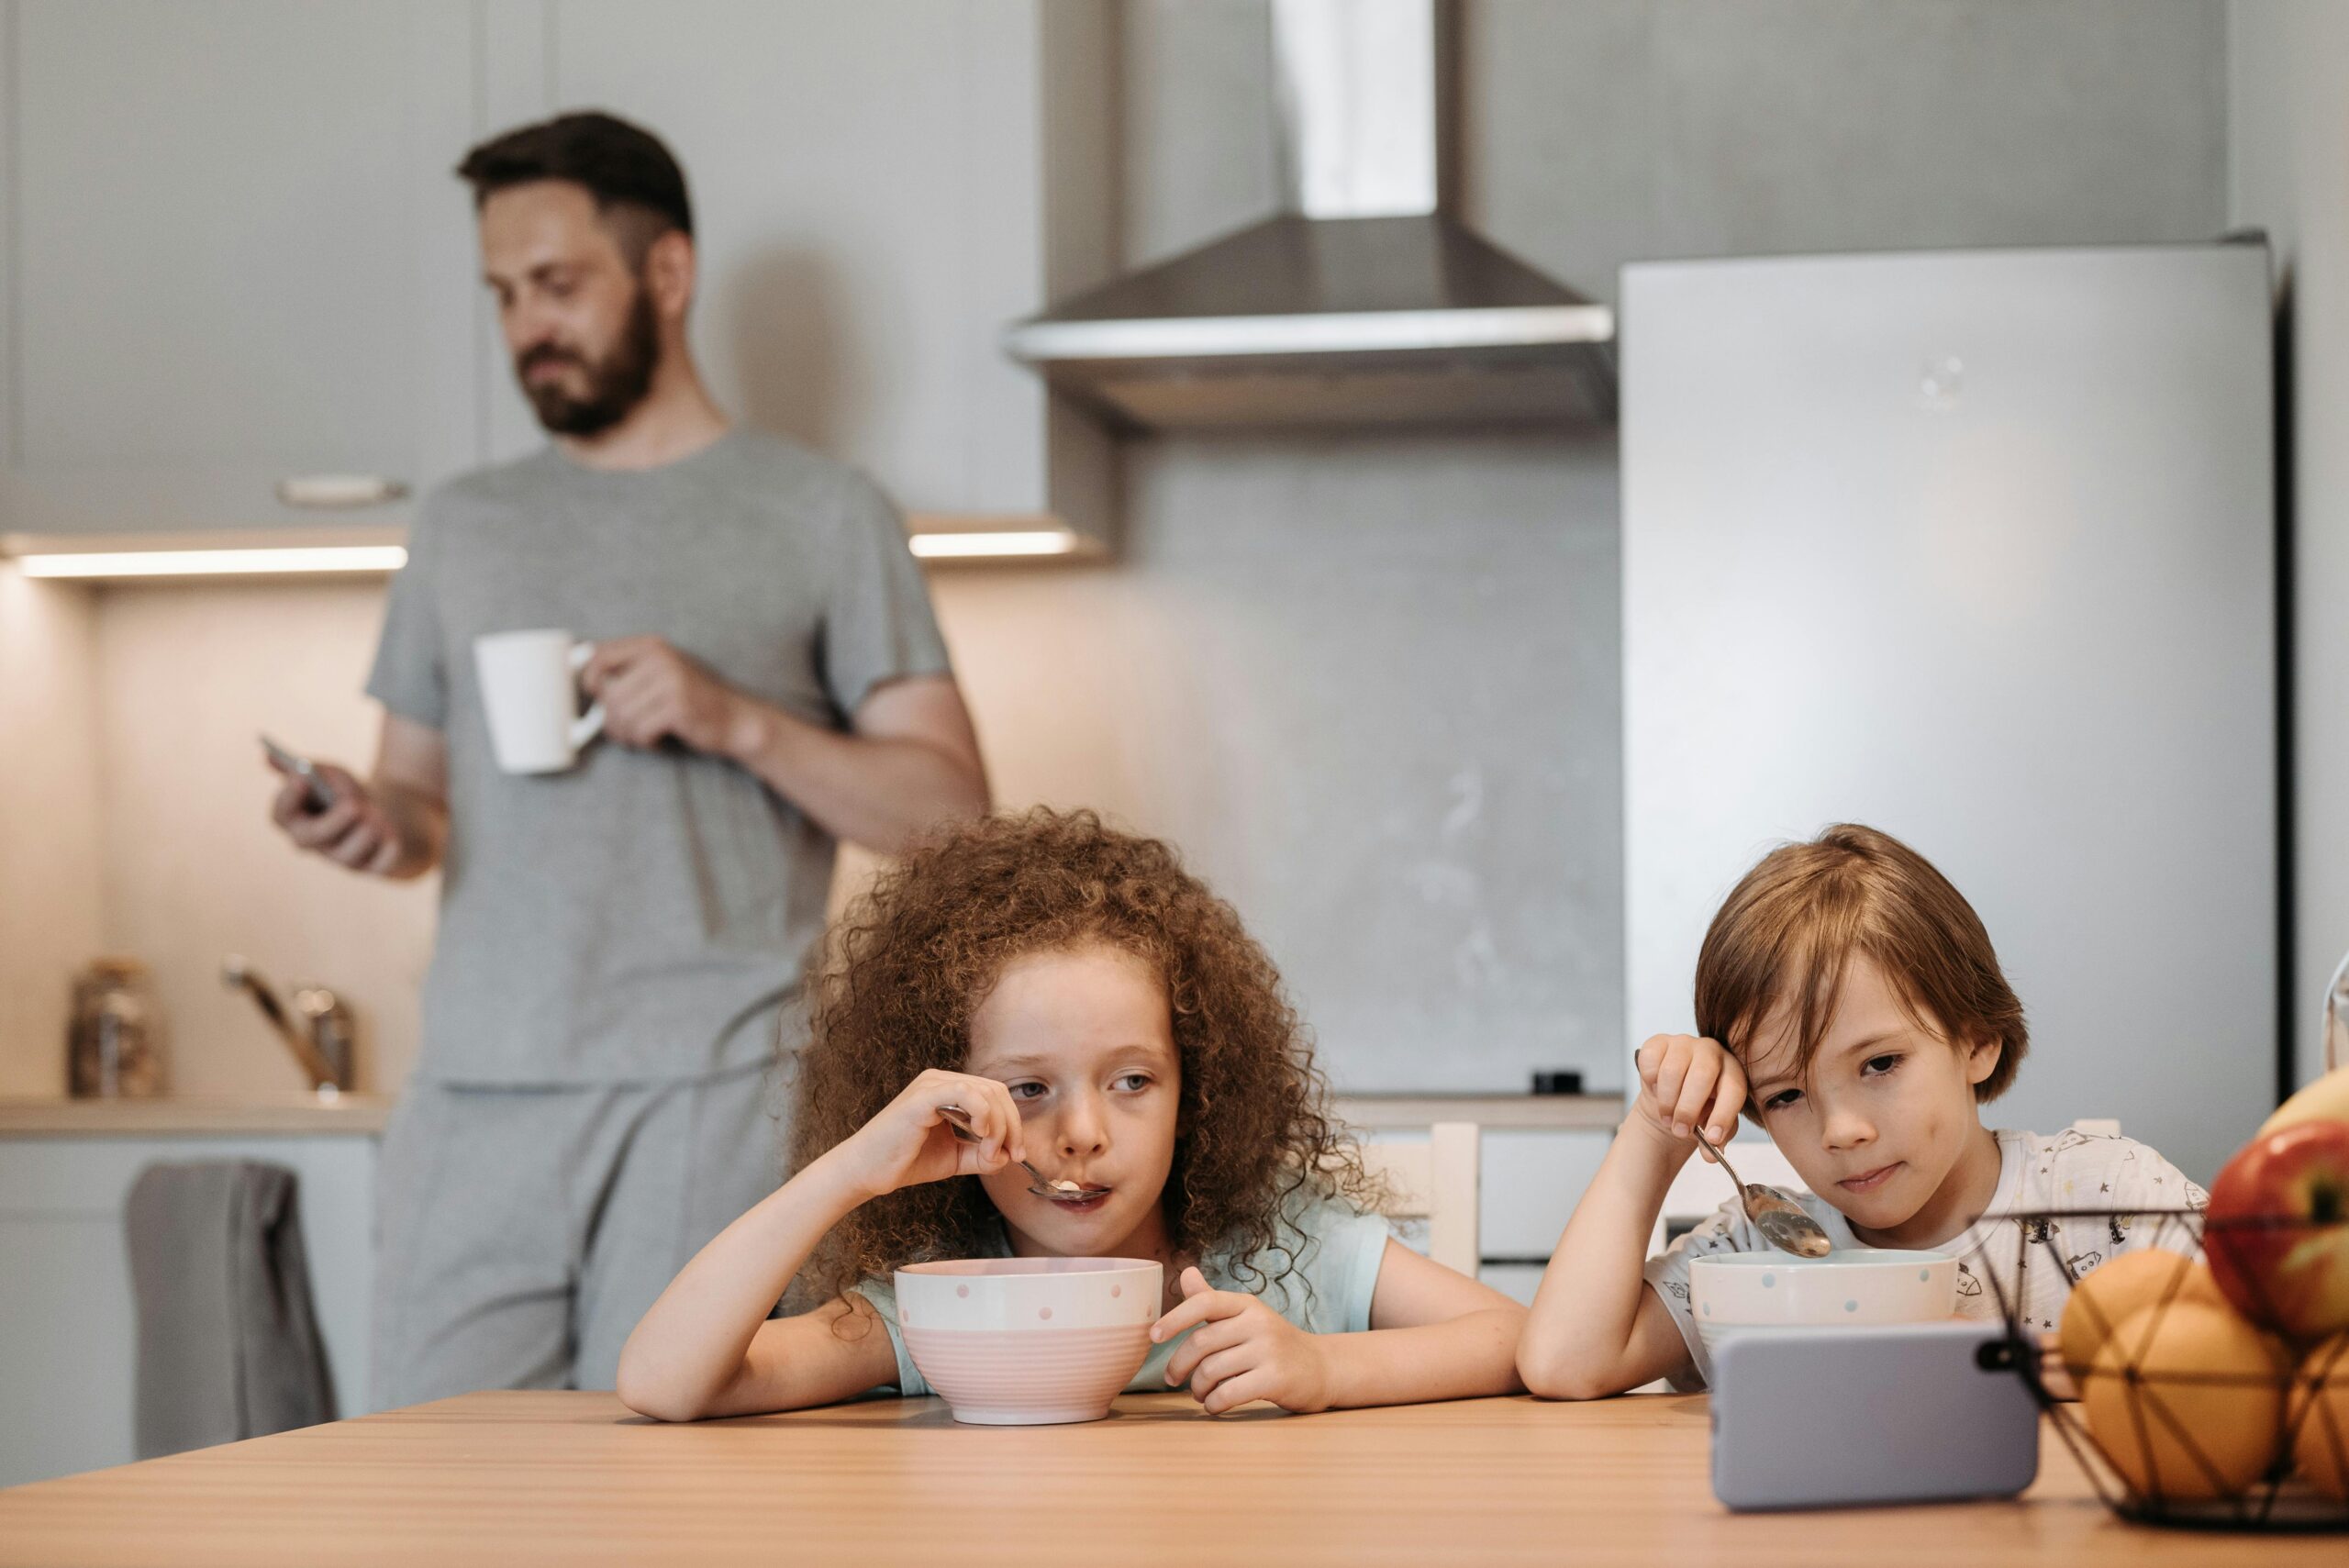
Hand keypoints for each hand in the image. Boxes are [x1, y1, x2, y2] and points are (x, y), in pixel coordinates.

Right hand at [268, 760, 403, 875]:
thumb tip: (268, 756)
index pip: (280, 814)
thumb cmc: (348, 792)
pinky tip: (391, 830)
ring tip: (378, 811)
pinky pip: (382, 862)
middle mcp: (313, 843)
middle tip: (354, 805)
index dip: (288, 797)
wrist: (390, 810)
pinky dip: (391, 842)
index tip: (300, 777)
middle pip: (311, 838)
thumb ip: (306, 766)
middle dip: (333, 820)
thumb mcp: (330, 773)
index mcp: (295, 818)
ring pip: (351, 851)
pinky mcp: (370, 869)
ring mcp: (341, 860)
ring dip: (370, 824)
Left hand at [580, 636, 753, 756]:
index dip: (589, 681)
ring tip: (642, 736)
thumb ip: (630, 672)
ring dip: (627, 734)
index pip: (599, 656)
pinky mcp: (678, 707)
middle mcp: (661, 659)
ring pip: (621, 715)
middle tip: (626, 730)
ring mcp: (671, 682)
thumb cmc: (693, 702)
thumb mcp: (662, 676)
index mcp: (653, 646)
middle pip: (608, 694)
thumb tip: (584, 683)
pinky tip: (657, 740)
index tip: (598, 698)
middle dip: (612, 720)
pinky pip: (640, 730)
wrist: (736, 720)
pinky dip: (644, 742)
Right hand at [828, 1069, 1029, 1201]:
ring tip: (988, 1153)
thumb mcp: (955, 1158)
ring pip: (985, 1092)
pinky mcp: (922, 1097)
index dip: (1013, 1122)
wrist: (868, 1172)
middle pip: (996, 1091)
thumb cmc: (906, 1161)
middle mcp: (941, 1080)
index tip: (1017, 1154)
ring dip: (997, 1126)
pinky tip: (979, 1135)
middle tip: (1012, 1155)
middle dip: (1012, 1125)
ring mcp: (931, 1085)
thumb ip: (983, 1155)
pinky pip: (965, 1093)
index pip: (995, 1094)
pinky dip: (982, 1114)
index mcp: (949, 1090)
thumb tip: (1009, 1155)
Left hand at [1152, 1266, 1330, 1415]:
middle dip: (1179, 1365)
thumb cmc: (1273, 1343)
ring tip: (1199, 1394)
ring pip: (1211, 1371)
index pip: (1204, 1302)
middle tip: (1173, 1379)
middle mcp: (1258, 1322)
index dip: (1174, 1318)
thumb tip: (1186, 1273)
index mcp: (1246, 1304)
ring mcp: (1269, 1350)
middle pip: (1201, 1342)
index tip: (1153, 1336)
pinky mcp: (1276, 1379)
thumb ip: (1213, 1300)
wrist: (1321, 1368)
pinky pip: (1228, 1393)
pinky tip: (1214, 1405)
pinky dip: (1213, 1404)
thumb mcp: (1246, 1316)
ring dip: (1197, 1389)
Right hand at [1632, 1033, 1746, 1159]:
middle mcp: (1712, 1050)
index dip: (1723, 1115)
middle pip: (1701, 1076)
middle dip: (1688, 1110)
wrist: (1670, 1099)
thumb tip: (1711, 1154)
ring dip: (1667, 1102)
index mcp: (1733, 1070)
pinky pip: (1651, 1062)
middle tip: (1680, 1130)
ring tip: (1667, 1117)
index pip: (1734, 1088)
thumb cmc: (1697, 1111)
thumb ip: (1714, 1140)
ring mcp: (1684, 1043)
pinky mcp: (1658, 1042)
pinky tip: (1656, 1091)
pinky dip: (1651, 1083)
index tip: (1711, 1138)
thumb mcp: (1711, 1126)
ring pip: (1672, 1071)